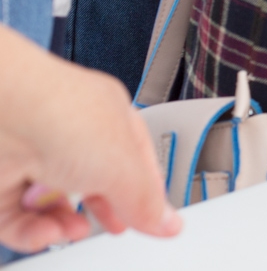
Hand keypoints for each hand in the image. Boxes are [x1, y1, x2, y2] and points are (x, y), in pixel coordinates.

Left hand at [0, 27, 180, 251]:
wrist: (1, 114)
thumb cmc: (59, 115)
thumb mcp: (122, 165)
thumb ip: (145, 199)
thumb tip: (168, 223)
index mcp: (109, 118)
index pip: (135, 159)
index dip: (146, 190)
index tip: (155, 218)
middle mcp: (68, 136)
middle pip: (92, 184)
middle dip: (104, 211)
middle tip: (116, 228)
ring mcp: (31, 159)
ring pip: (52, 206)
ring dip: (67, 226)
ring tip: (76, 231)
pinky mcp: (0, 183)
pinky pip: (19, 219)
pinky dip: (33, 232)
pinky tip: (48, 232)